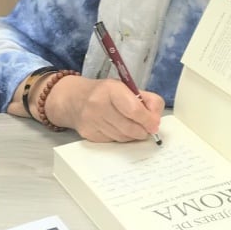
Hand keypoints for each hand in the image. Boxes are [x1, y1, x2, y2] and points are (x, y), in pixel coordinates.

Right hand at [44, 77, 163, 141]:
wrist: (74, 99)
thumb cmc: (105, 93)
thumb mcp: (127, 88)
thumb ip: (147, 100)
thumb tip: (155, 120)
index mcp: (111, 89)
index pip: (134, 110)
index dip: (148, 120)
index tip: (154, 124)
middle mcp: (98, 104)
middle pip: (130, 127)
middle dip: (142, 130)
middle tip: (146, 129)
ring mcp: (92, 121)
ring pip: (123, 137)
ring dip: (132, 135)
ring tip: (131, 126)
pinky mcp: (88, 134)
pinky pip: (112, 141)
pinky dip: (120, 137)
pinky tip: (117, 128)